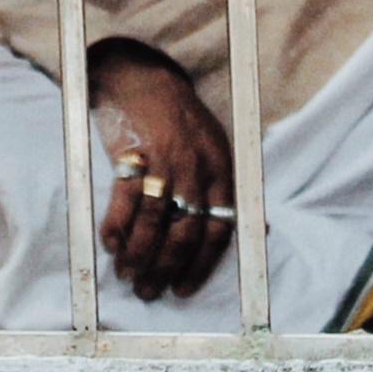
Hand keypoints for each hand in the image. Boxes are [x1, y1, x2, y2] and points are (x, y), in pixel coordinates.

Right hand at [90, 40, 233, 300]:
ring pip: (153, 221)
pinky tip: (111, 244)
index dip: (201, 266)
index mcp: (221, 173)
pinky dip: (116, 227)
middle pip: (184, 232)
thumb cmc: (184, 122)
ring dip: (137, 254)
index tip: (183, 289)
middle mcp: (196, 170)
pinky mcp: (133, 154)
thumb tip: (262, 231)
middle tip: (149, 290)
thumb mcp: (218, 151)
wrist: (146, 81)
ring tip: (127, 274)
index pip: (219, 230)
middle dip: (165, 268)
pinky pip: (124, 200)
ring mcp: (164, 161)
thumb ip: (232, 192)